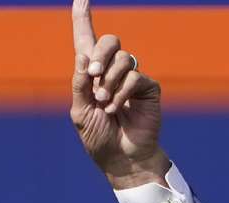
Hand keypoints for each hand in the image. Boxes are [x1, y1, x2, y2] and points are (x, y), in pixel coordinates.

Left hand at [70, 0, 169, 188]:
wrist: (121, 159)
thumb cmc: (98, 138)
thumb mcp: (80, 112)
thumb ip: (80, 84)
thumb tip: (84, 55)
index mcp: (91, 76)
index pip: (86, 41)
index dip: (83, 18)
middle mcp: (112, 72)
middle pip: (109, 41)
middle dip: (100, 55)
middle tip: (94, 75)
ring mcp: (132, 79)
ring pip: (124, 59)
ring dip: (110, 81)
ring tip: (105, 103)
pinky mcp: (148, 88)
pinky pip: (136, 77)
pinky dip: (123, 92)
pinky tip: (116, 109)